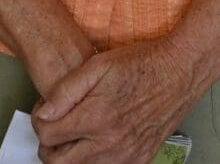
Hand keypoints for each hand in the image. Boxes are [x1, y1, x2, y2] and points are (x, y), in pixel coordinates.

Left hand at [32, 39, 213, 162]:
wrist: (179, 72)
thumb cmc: (140, 64)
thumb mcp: (97, 65)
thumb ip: (65, 91)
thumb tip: (44, 113)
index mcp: (96, 118)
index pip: (47, 136)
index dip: (40, 122)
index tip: (47, 113)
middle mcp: (110, 143)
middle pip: (59, 163)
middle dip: (49, 147)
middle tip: (55, 129)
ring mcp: (126, 156)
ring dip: (71, 157)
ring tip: (76, 134)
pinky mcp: (139, 160)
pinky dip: (95, 160)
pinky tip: (98, 141)